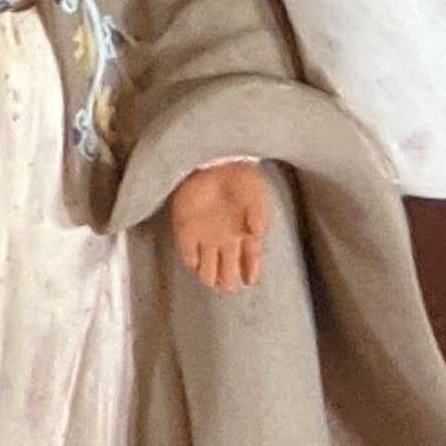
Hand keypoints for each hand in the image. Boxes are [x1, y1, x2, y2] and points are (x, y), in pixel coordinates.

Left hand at [171, 161, 270, 295]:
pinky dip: (193, 261)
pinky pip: (188, 254)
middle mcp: (226, 239)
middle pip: (227, 271)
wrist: (214, 160)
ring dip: (210, 277)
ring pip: (207, 269)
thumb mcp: (257, 195)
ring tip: (213, 280)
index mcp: (246, 233)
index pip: (250, 261)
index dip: (250, 272)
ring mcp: (205, 236)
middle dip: (227, 281)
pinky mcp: (186, 229)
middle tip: (228, 285)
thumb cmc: (240, 177)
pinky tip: (197, 263)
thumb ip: (259, 216)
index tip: (250, 281)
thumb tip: (256, 235)